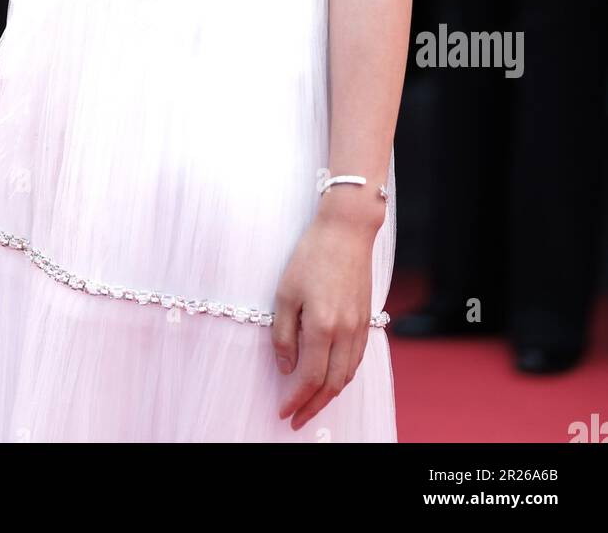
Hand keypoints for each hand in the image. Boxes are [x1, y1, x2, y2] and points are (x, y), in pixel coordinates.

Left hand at [273, 203, 381, 430]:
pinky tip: (332, 378)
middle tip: (296, 419)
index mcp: (322, 326)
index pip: (310, 378)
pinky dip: (343, 377)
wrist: (346, 231)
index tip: (283, 412)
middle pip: (331, 385)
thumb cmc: (312, 256)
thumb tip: (285, 366)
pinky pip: (357, 359)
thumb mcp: (285, 293)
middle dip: (313, 407)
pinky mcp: (366, 319)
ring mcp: (359, 327)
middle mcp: (345, 332)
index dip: (295, 400)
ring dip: (329, 396)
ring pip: (347, 375)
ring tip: (312, 405)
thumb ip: (283, 334)